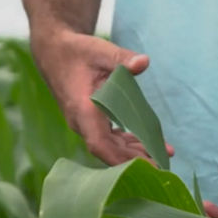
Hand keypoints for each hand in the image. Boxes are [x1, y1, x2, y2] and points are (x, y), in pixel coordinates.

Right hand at [31, 31, 173, 164]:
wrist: (54, 52)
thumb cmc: (77, 51)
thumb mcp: (99, 50)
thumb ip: (122, 58)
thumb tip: (144, 62)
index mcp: (82, 109)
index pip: (99, 144)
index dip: (120, 159)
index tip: (144, 166)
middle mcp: (82, 122)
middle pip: (109, 151)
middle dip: (135, 160)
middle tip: (164, 166)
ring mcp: (85, 124)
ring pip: (111, 146)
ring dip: (135, 153)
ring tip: (164, 155)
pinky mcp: (91, 121)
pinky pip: (110, 138)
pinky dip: (129, 143)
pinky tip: (149, 144)